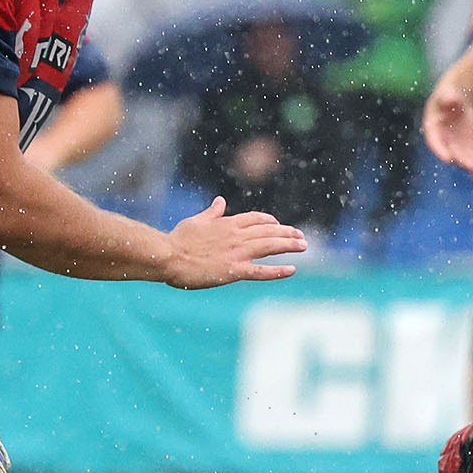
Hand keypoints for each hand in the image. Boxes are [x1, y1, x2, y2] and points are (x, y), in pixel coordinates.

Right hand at [161, 201, 307, 287]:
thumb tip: (220, 201)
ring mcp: (237, 253)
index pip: (256, 219)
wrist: (168, 256)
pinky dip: (277, 270)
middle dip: (287, 233)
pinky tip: (291, 269)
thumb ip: (212, 212)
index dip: (270, 221)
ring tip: (303, 246)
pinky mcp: (234, 270)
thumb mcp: (196, 221)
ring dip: (289, 245)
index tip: (280, 225)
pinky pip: (261, 271)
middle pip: (269, 231)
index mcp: (227, 224)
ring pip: (270, 246)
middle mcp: (236, 236)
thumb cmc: (178, 239)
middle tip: (301, 237)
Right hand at [421, 83, 472, 171]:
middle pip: (457, 155)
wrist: (457, 101)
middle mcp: (448, 144)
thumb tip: (451, 97)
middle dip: (466, 161)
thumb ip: (448, 97)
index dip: (440, 150)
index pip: (435, 143)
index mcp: (434, 131)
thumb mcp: (446, 94)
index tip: (447, 158)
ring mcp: (462, 148)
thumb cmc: (448, 97)